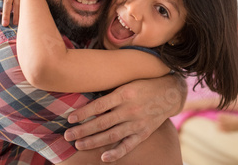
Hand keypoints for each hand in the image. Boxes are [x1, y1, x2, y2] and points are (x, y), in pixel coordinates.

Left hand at [64, 75, 186, 161]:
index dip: (83, 113)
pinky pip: (128, 145)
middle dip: (83, 130)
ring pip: (111, 135)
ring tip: (78, 145)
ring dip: (93, 141)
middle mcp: (130, 109)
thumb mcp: (127, 81)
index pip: (99, 105)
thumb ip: (111, 90)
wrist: (170, 92)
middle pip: (102, 122)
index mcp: (124, 93)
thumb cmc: (144, 84)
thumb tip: (87, 95)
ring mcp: (137, 123)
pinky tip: (104, 157)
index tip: (70, 118)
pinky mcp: (144, 133)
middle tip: (67, 135)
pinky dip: (116, 152)